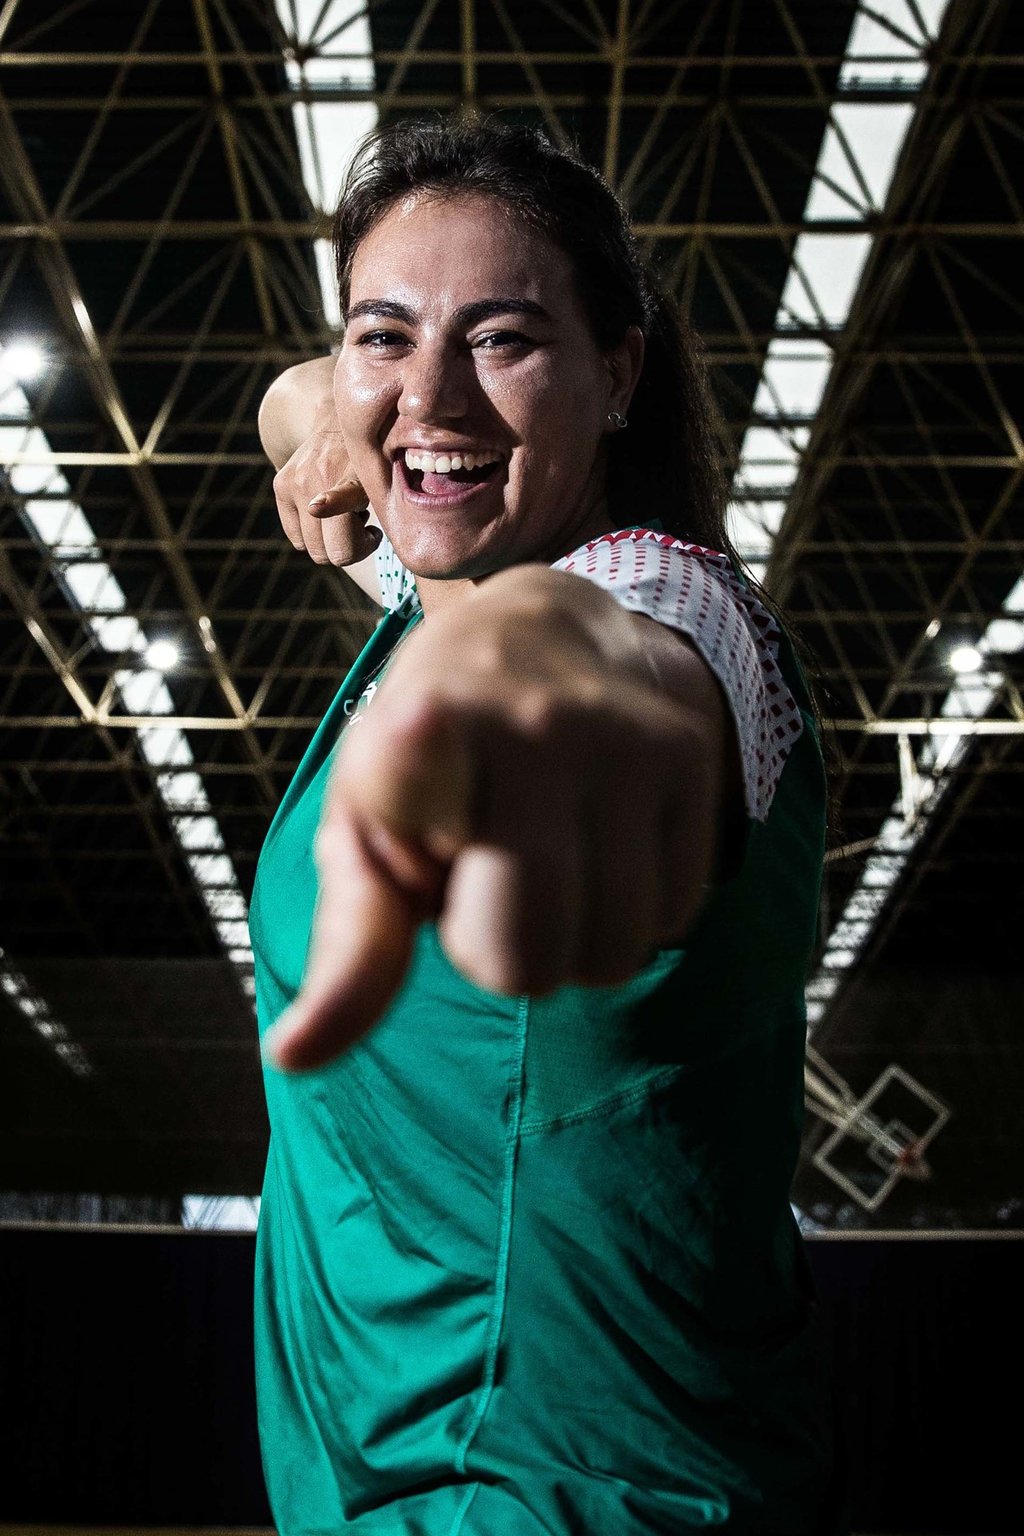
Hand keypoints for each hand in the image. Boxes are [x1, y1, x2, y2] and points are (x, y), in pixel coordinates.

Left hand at [263, 568, 724, 1072]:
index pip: (418, 769)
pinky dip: (633, 912)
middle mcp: (526, 722)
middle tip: (487, 882)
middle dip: (501, 955)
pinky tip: (602, 845)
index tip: (418, 726)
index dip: (415, 774)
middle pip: (528, 960)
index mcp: (417, 731)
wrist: (541, 632)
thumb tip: (294, 1058)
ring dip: (575, 941)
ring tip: (545, 861)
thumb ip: (352, 945)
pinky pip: (673, 917)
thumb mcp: (371, 831)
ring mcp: (618, 736)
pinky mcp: (687, 753)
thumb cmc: (430, 762)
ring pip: (614, 953)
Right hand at [273, 427, 380, 567]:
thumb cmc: (370, 463)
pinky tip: (328, 514)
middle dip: (349, 547)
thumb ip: (380, 510)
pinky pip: (296, 538)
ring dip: (330, 540)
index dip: (358, 546)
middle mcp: (316, 483)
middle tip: (362, 526)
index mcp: (350, 483)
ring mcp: (294, 484)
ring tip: (344, 516)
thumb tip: (370, 541)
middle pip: (327, 554)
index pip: (343, 529)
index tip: (372, 534)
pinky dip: (313, 534)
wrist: (339, 422)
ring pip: (310, 548)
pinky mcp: (280, 485)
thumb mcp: (383, 484)